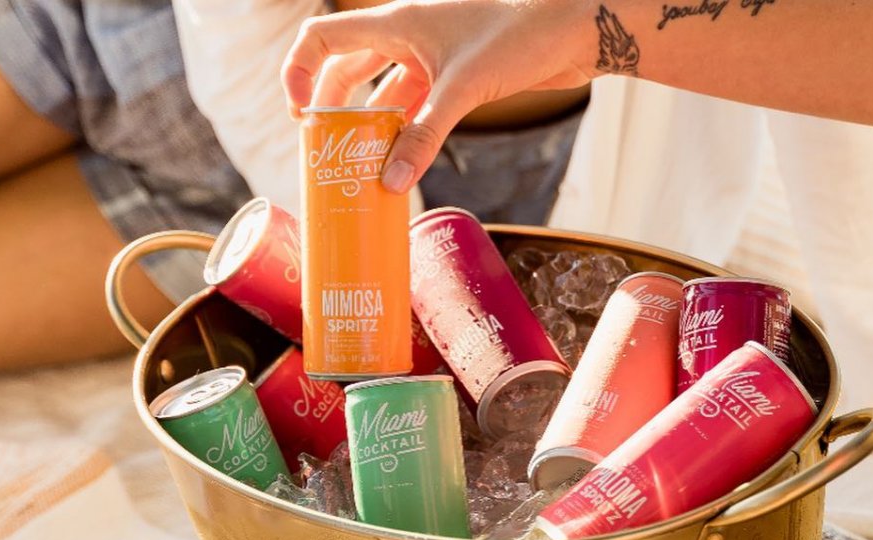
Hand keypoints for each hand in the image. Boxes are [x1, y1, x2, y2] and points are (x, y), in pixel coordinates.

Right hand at [281, 0, 603, 193]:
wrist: (573, 29)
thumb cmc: (519, 36)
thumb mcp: (462, 88)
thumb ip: (424, 136)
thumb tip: (390, 183)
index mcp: (396, 23)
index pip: (323, 38)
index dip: (298, 71)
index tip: (299, 113)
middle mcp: (407, 38)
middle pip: (347, 70)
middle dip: (332, 107)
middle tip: (324, 147)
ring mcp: (431, 60)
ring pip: (384, 94)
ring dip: (371, 127)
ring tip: (359, 166)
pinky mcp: (456, 80)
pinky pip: (416, 109)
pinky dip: (405, 135)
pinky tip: (400, 163)